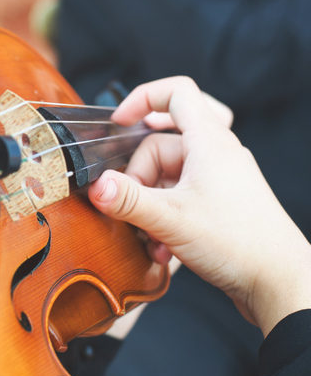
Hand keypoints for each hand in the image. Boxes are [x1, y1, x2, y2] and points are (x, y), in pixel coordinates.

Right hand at [90, 77, 310, 335]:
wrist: (279, 282)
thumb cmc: (238, 244)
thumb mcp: (172, 220)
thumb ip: (129, 201)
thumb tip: (96, 185)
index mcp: (209, 141)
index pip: (176, 93)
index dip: (143, 98)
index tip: (118, 121)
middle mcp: (218, 153)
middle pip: (161, 144)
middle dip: (140, 177)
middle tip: (133, 204)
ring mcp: (221, 177)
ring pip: (170, 176)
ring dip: (153, 205)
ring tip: (151, 237)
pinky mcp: (222, 202)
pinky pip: (183, 197)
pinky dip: (167, 217)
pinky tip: (164, 248)